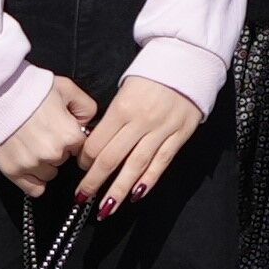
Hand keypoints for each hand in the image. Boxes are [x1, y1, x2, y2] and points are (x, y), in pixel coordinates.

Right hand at [0, 75, 99, 193]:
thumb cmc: (31, 88)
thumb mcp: (66, 88)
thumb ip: (86, 107)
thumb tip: (88, 124)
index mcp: (69, 135)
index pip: (81, 147)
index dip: (71, 137)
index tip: (61, 128)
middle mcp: (53, 154)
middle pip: (64, 159)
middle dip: (57, 148)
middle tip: (42, 132)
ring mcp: (32, 165)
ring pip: (50, 174)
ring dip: (45, 164)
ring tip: (31, 144)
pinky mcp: (12, 171)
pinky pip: (34, 189)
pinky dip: (34, 181)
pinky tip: (30, 166)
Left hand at [72, 73, 208, 213]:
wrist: (188, 60)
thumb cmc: (153, 74)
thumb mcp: (126, 89)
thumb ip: (114, 116)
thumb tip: (98, 143)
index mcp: (123, 107)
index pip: (97, 142)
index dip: (85, 159)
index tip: (81, 167)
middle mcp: (141, 120)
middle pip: (112, 158)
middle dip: (94, 181)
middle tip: (82, 197)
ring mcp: (162, 129)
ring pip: (136, 165)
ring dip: (119, 189)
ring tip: (106, 207)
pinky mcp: (180, 134)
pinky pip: (162, 161)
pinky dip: (149, 179)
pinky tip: (137, 194)